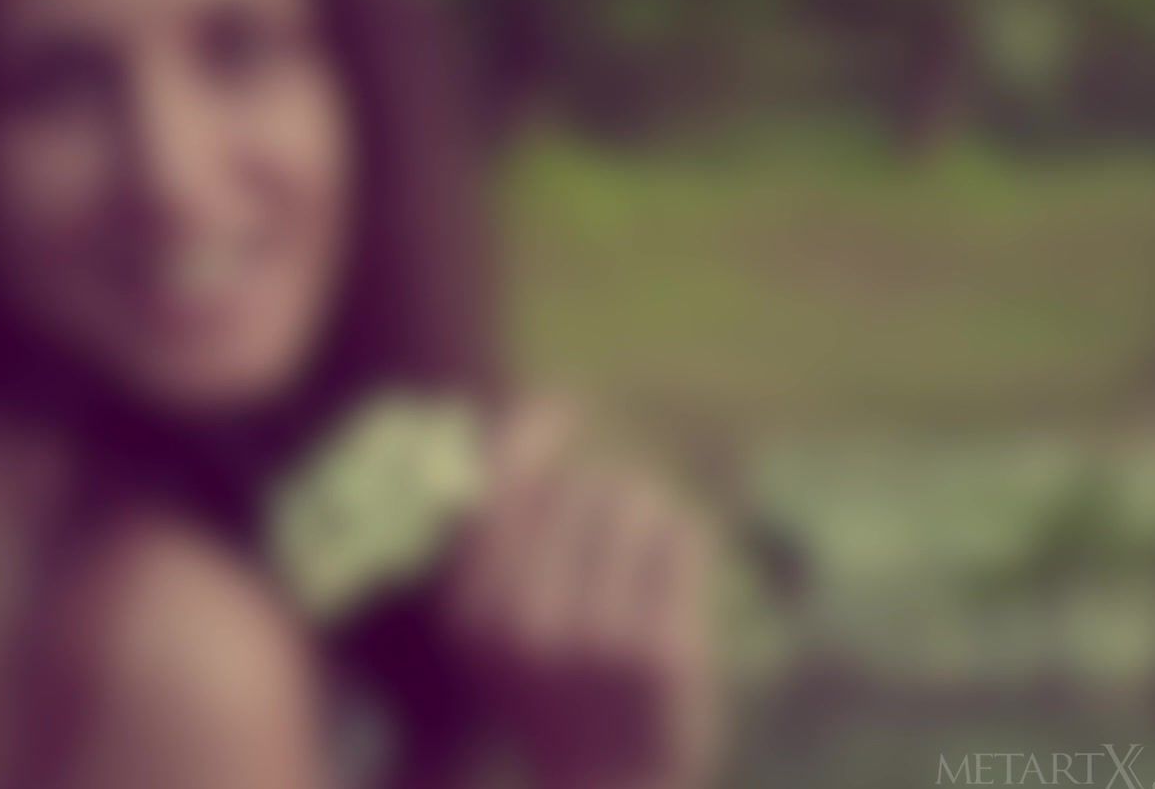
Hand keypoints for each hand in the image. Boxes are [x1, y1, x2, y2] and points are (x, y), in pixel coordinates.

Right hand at [443, 400, 717, 788]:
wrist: (607, 786)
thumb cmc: (549, 688)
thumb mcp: (493, 620)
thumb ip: (498, 528)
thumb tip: (532, 407)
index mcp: (471, 608)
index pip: (502, 483)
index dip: (534, 429)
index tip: (561, 403)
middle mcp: (523, 620)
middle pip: (577, 485)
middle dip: (600, 492)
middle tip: (609, 541)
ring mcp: (595, 637)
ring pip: (634, 501)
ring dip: (645, 513)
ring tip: (639, 567)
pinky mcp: (662, 652)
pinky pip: (682, 537)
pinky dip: (684, 541)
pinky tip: (672, 580)